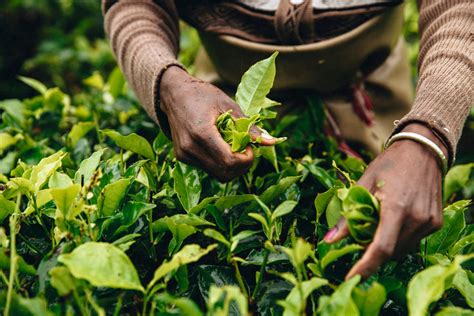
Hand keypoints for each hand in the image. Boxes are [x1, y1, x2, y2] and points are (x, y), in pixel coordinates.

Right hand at [159, 66, 275, 181]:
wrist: (173, 94)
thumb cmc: (203, 95)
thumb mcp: (228, 105)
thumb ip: (249, 127)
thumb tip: (271, 142)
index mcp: (201, 133)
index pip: (229, 161)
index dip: (246, 160)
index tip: (251, 148)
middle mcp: (190, 148)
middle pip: (224, 173)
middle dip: (241, 166)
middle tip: (247, 151)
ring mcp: (184, 155)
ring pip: (217, 175)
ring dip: (232, 167)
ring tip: (236, 149)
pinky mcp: (182, 157)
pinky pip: (208, 169)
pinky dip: (221, 164)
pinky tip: (223, 148)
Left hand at [324, 123, 446, 279]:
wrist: (422, 150)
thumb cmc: (389, 164)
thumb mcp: (363, 184)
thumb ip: (348, 215)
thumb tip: (329, 240)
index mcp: (396, 207)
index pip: (381, 248)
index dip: (365, 266)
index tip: (351, 278)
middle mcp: (416, 218)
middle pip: (390, 252)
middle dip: (371, 253)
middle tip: (359, 238)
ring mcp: (429, 222)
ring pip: (402, 250)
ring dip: (385, 247)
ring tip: (376, 226)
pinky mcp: (435, 222)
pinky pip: (413, 241)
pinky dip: (398, 240)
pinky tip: (392, 223)